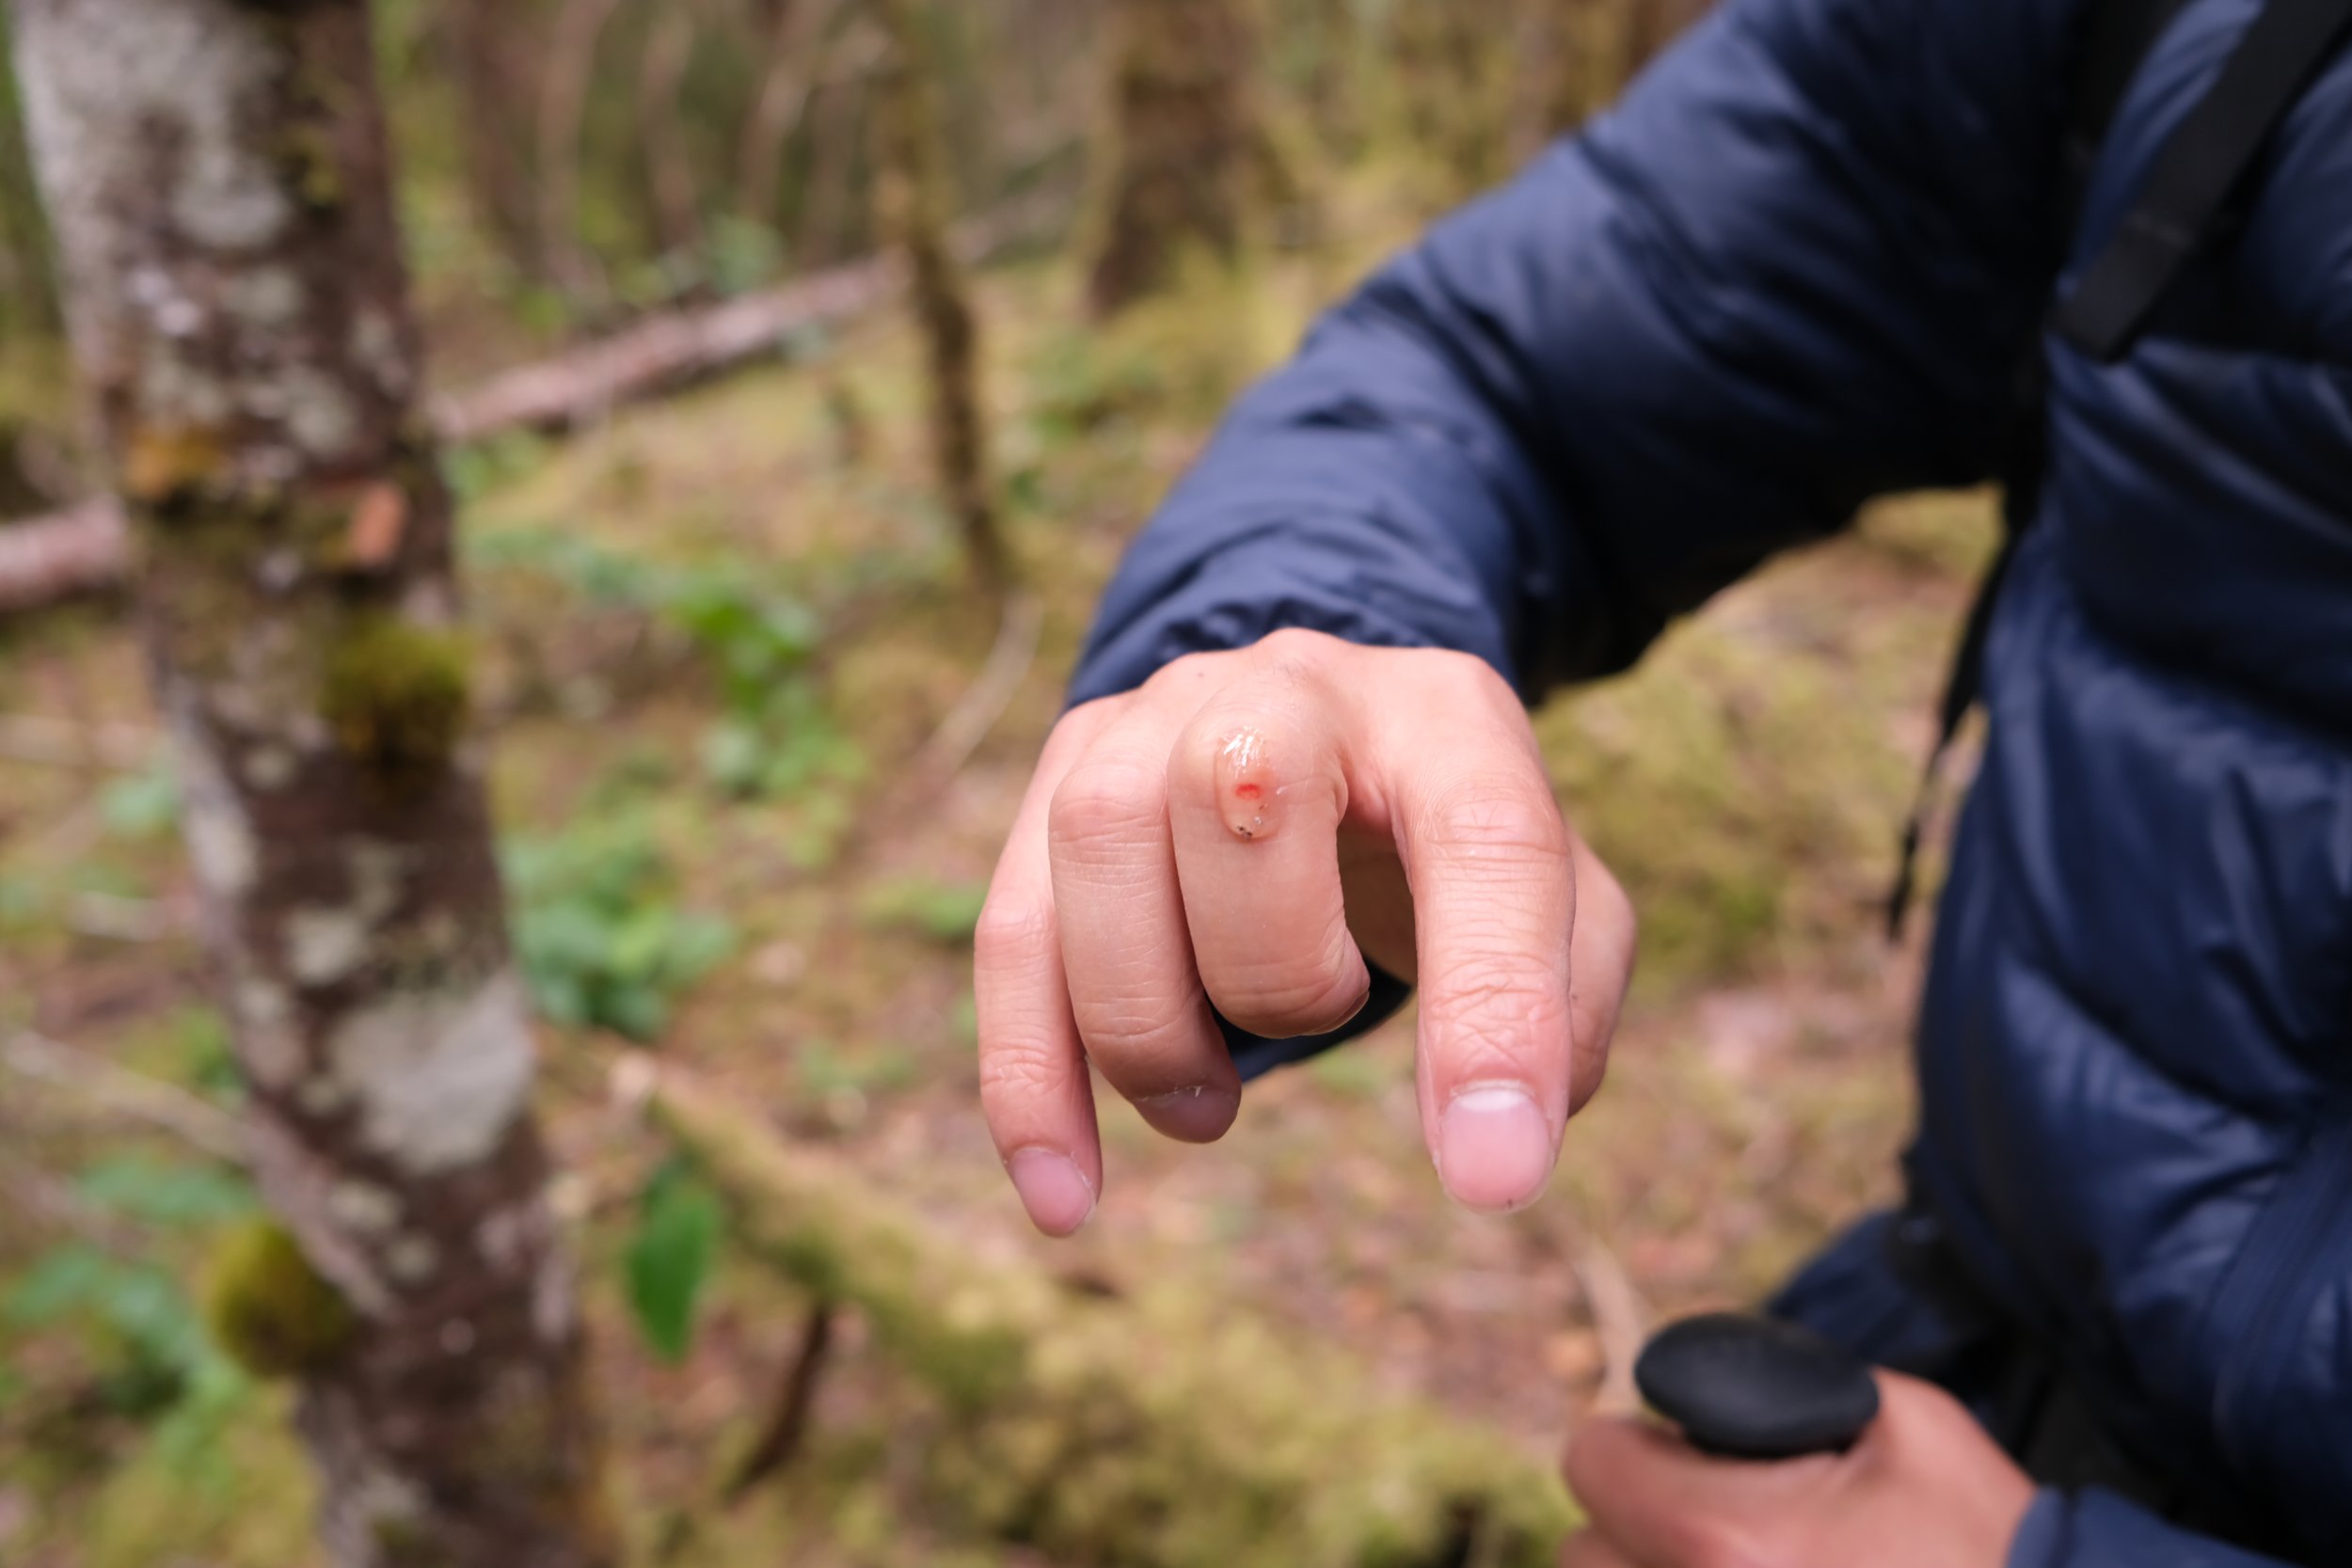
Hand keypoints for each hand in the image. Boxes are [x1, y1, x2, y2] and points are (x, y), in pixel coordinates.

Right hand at [974, 629, 1636, 1232]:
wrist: (1332, 735)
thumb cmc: (1445, 847)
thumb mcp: (1558, 907)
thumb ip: (1561, 1012)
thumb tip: (1492, 1145)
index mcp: (1449, 719)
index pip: (1483, 842)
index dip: (1489, 1010)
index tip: (1488, 1181)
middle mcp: (1295, 687)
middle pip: (1239, 789)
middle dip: (1273, 968)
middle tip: (1314, 1026)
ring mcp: (1158, 717)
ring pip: (1099, 838)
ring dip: (1147, 1019)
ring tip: (1208, 1108)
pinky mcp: (1066, 775)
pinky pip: (1013, 929)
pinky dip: (1030, 1079)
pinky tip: (1068, 1194)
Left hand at [1560, 1372, 2035, 1567]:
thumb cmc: (1995, 1547)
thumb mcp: (1910, 1427)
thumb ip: (1792, 1385)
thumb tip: (1708, 1391)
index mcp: (1726, 1538)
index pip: (1592, 1462)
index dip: (1638, 1447)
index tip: (1682, 1459)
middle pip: (1583, 1554)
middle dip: (1637, 1530)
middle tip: (1719, 1528)